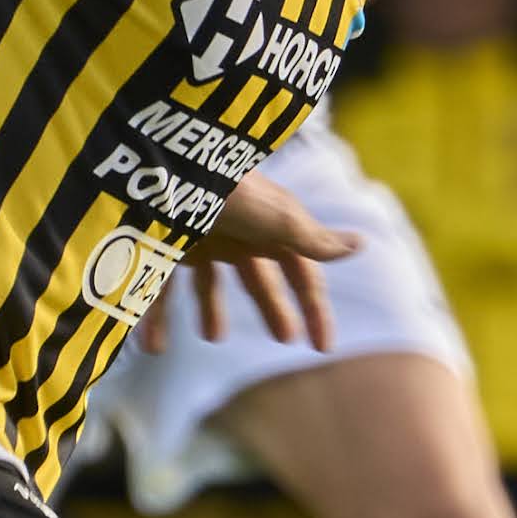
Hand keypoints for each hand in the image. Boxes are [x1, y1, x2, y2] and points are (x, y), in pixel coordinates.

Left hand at [141, 173, 360, 353]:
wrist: (169, 169)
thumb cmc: (231, 194)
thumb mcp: (278, 219)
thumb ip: (315, 240)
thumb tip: (361, 245)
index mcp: (269, 230)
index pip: (301, 273)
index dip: (314, 307)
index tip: (322, 346)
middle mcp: (236, 234)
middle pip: (258, 279)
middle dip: (272, 308)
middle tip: (284, 339)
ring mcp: (199, 239)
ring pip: (208, 284)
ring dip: (211, 311)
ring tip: (212, 337)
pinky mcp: (162, 247)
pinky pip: (160, 289)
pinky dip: (157, 319)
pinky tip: (155, 348)